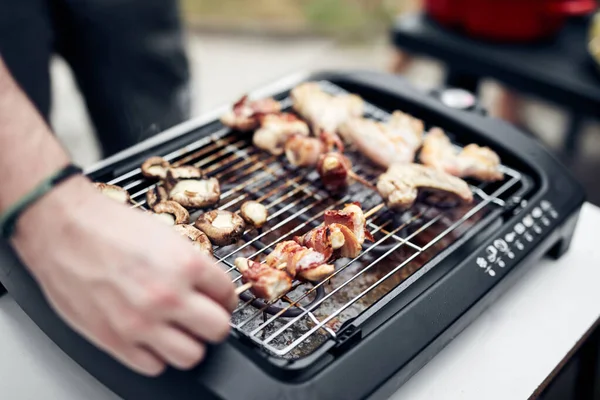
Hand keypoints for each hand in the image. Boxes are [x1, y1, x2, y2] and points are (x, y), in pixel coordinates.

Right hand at [11, 175, 236, 375]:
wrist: (63, 229)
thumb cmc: (108, 226)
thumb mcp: (165, 234)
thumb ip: (191, 264)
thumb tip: (207, 286)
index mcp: (186, 265)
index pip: (228, 294)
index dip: (224, 297)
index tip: (218, 299)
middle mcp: (168, 297)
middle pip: (218, 330)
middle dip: (214, 322)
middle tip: (204, 316)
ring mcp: (141, 323)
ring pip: (190, 356)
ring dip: (188, 343)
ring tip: (179, 330)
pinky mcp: (115, 340)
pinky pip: (153, 366)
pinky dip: (156, 355)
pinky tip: (151, 338)